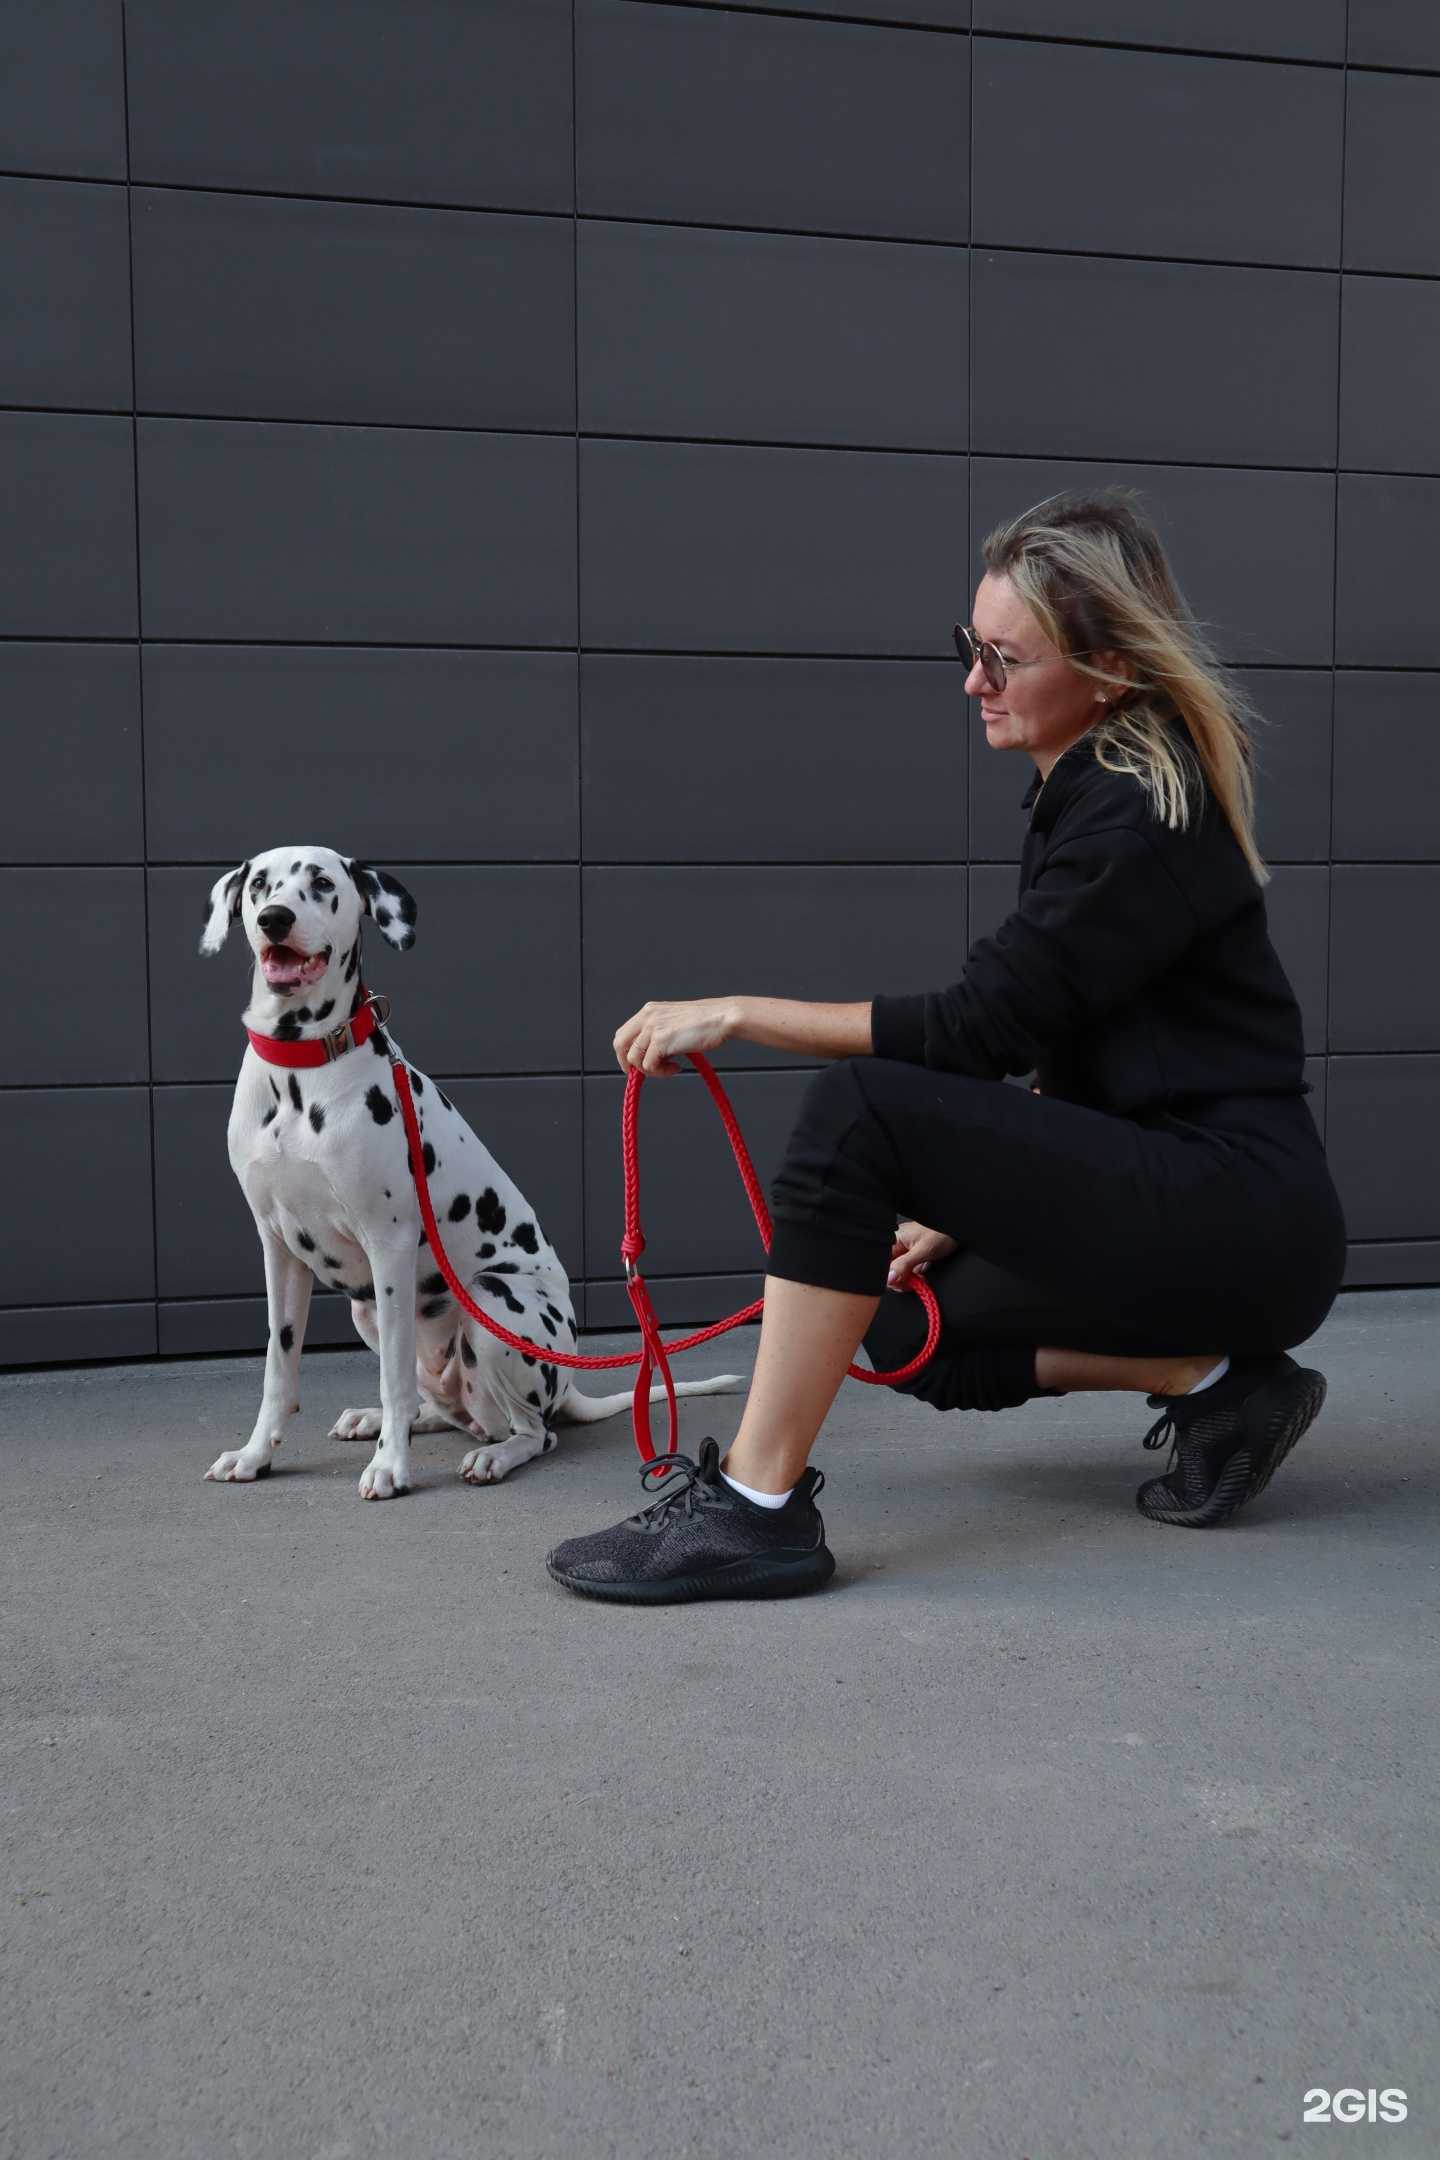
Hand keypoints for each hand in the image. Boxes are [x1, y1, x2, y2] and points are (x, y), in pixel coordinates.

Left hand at [613, 998, 739, 1075]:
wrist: (723, 1017)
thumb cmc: (707, 1022)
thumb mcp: (675, 1023)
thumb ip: (659, 1035)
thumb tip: (649, 1057)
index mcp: (649, 1010)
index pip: (624, 1033)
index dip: (626, 1052)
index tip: (637, 1064)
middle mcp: (647, 1016)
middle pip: (620, 1044)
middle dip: (628, 1063)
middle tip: (644, 1073)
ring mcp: (652, 1028)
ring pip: (634, 1059)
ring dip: (651, 1070)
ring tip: (671, 1068)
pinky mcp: (660, 1040)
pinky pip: (649, 1065)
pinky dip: (661, 1072)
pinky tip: (677, 1067)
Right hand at [887, 1219, 957, 1288]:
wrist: (959, 1229)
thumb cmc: (942, 1233)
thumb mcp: (922, 1251)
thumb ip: (904, 1265)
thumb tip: (889, 1278)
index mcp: (894, 1239)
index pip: (883, 1263)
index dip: (890, 1275)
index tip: (900, 1282)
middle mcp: (898, 1244)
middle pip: (891, 1269)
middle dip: (903, 1278)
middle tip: (913, 1282)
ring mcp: (907, 1251)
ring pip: (901, 1272)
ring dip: (912, 1278)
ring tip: (922, 1276)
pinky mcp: (916, 1256)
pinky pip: (911, 1270)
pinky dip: (918, 1275)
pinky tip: (924, 1273)